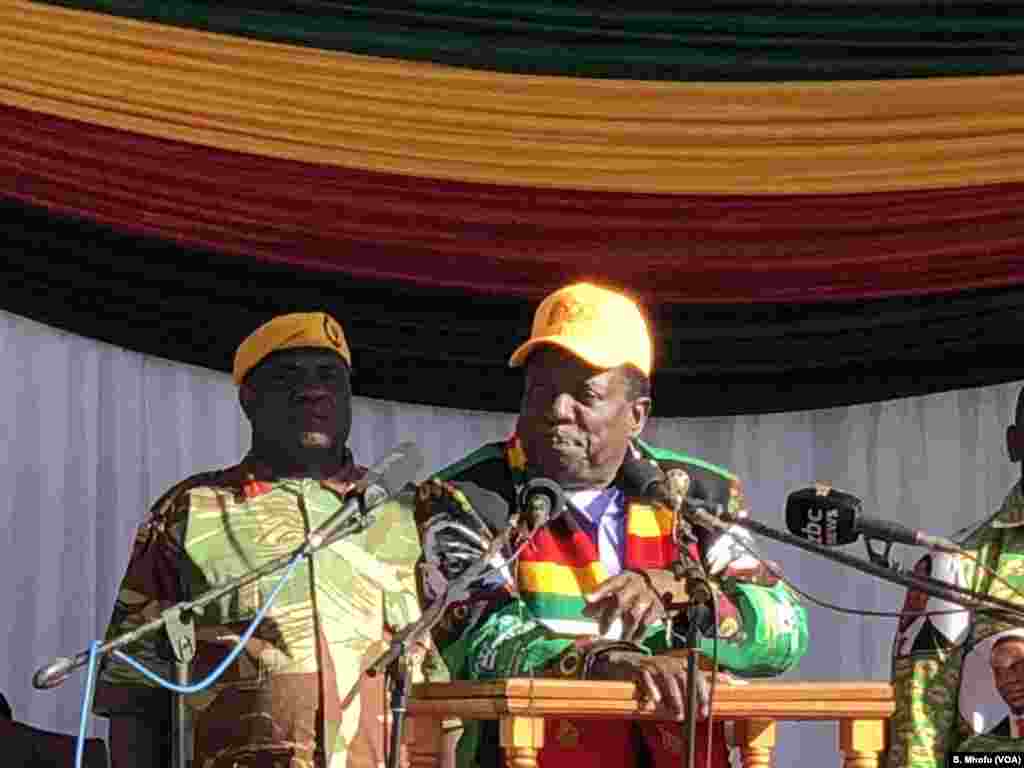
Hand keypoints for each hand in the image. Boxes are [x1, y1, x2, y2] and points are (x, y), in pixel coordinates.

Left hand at [583, 569, 683, 640]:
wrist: (666, 581)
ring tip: (618, 640)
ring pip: (633, 615)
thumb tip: (585, 612)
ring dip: (624, 629)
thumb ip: (604, 597)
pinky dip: (639, 633)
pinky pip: (646, 623)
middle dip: (609, 616)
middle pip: (619, 600)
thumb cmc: (637, 585)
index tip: (588, 599)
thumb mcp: (623, 585)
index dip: (599, 591)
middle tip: (602, 631)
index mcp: (625, 578)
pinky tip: (634, 640)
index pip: (610, 583)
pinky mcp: (658, 608)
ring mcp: (647, 596)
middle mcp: (636, 585)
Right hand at [591, 651, 709, 720]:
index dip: (702, 694)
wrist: (626, 663)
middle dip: (688, 698)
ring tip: (676, 714)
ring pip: (667, 678)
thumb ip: (685, 692)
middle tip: (689, 716)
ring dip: (674, 698)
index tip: (704, 711)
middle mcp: (668, 661)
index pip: (696, 675)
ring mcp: (653, 663)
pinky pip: (647, 677)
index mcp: (679, 664)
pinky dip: (652, 689)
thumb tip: (702, 710)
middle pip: (682, 677)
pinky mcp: (639, 667)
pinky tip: (656, 701)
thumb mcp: (670, 680)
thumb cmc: (653, 677)